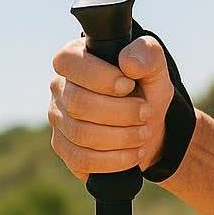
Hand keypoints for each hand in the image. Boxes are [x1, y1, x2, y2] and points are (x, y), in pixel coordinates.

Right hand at [48, 35, 174, 180]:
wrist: (148, 125)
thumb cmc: (146, 90)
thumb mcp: (156, 69)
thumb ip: (147, 55)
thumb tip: (128, 63)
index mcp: (76, 58)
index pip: (69, 62)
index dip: (100, 77)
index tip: (128, 85)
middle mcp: (60, 87)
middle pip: (78, 103)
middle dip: (120, 112)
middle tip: (145, 113)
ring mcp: (58, 119)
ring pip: (81, 134)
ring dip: (121, 137)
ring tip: (143, 132)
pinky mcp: (63, 147)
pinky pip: (81, 159)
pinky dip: (114, 159)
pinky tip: (133, 153)